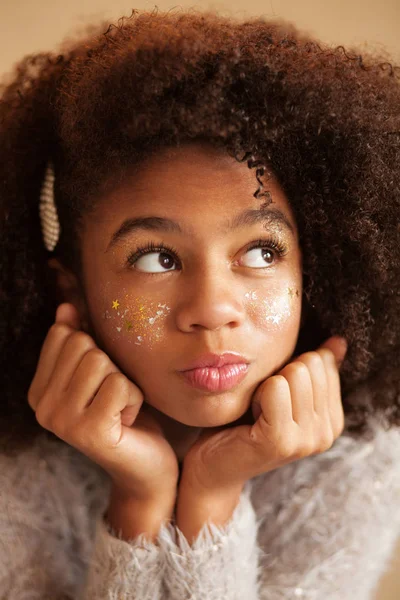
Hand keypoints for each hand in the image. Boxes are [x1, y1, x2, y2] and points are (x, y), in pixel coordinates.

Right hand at [28, 303, 178, 501]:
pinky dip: (134, 397)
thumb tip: (66, 307)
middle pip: (82, 344)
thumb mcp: (101, 373)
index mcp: (39, 391)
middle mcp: (43, 408)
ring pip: (100, 361)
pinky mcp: (89, 431)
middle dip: (111, 365)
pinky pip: (120, 384)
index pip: (63, 334)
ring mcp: (62, 422)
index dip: (95, 349)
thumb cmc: (125, 414)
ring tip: (120, 408)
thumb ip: (80, 342)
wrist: (146, 467)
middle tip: (113, 397)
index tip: (100, 382)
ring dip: (124, 382)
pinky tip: (128, 420)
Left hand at [179, 336, 347, 494]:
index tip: (276, 398)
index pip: (322, 361)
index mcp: (333, 420)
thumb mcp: (284, 392)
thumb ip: (313, 370)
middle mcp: (326, 433)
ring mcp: (306, 440)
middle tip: (263, 405)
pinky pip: (274, 388)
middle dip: (279, 375)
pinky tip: (251, 418)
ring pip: (293, 373)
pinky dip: (257, 395)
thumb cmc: (245, 423)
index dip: (289, 369)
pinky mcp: (281, 441)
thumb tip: (338, 342)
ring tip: (257, 412)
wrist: (214, 466)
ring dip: (266, 385)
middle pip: (309, 364)